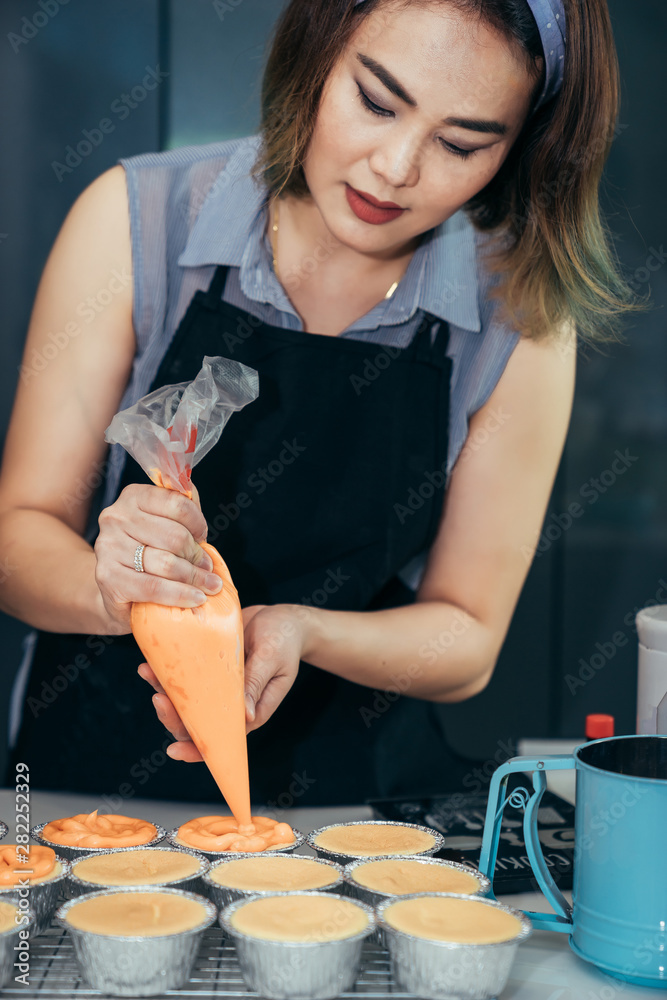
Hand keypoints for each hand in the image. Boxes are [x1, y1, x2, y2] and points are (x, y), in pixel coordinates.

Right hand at [94, 482, 222, 631]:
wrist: (118, 589)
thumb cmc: (148, 552)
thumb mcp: (165, 525)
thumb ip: (184, 511)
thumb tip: (197, 507)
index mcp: (133, 497)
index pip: (177, 503)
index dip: (197, 523)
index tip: (203, 537)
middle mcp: (116, 517)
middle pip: (174, 536)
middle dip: (197, 556)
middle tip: (207, 569)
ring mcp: (109, 547)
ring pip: (167, 562)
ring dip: (195, 577)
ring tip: (209, 585)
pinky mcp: (107, 577)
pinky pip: (154, 587)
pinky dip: (180, 594)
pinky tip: (196, 598)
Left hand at [138, 603, 310, 759]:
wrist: (285, 618)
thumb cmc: (285, 640)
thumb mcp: (272, 659)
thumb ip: (256, 684)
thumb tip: (243, 717)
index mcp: (251, 711)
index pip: (221, 741)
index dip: (197, 751)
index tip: (174, 751)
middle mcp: (230, 704)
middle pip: (196, 724)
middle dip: (172, 716)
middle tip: (158, 697)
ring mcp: (218, 687)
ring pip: (185, 700)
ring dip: (163, 691)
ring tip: (147, 672)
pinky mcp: (210, 668)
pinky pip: (186, 675)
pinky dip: (167, 670)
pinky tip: (152, 661)